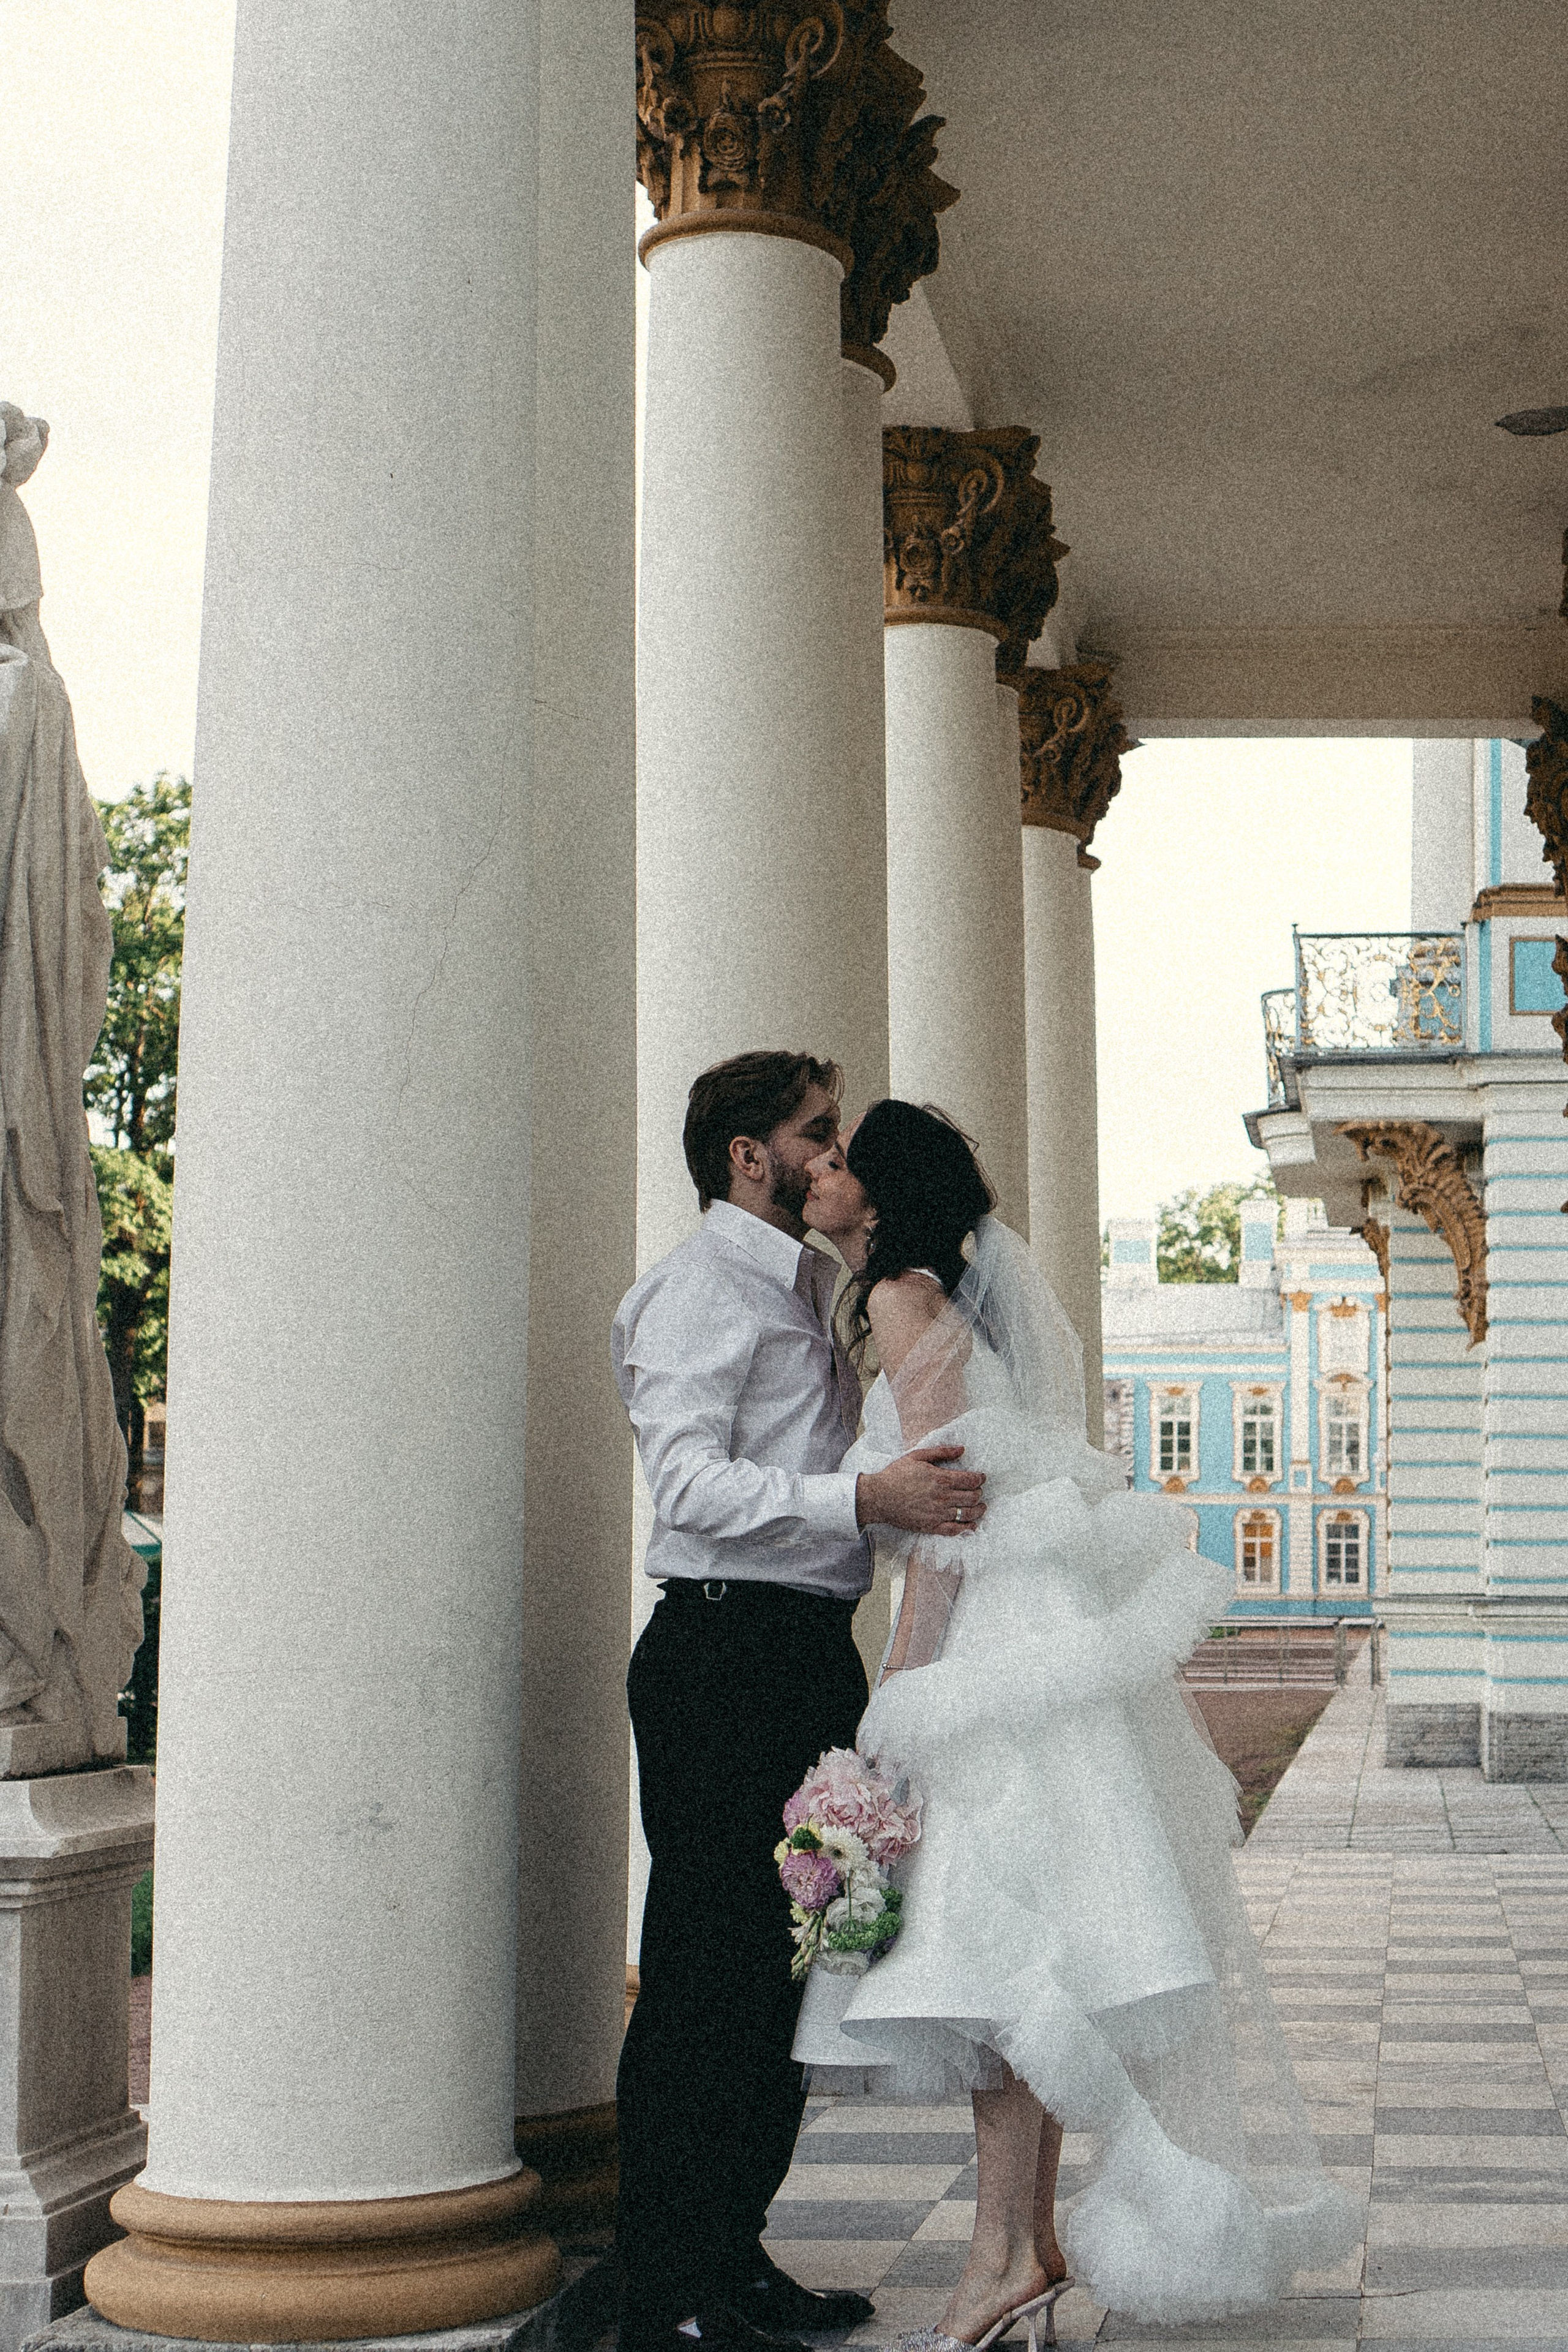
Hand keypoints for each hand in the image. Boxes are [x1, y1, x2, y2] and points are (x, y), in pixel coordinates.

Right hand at [856, 1445, 985, 1534]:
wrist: (878, 1497)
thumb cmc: (896, 1475)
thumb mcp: (917, 1456)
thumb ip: (941, 1452)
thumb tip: (962, 1449)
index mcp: (941, 1479)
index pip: (971, 1480)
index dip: (980, 1479)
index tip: (981, 1478)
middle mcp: (942, 1497)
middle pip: (972, 1497)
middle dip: (979, 1493)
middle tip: (979, 1491)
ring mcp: (937, 1514)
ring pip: (967, 1514)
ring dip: (978, 1510)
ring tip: (981, 1507)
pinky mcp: (931, 1526)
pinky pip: (954, 1530)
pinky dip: (966, 1528)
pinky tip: (971, 1525)